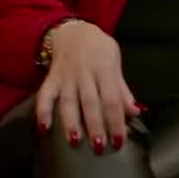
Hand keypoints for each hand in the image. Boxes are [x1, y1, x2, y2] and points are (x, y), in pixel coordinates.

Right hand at [34, 20, 139, 153]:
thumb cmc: (99, 50)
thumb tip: (136, 111)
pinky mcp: (50, 79)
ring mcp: (66, 77)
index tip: (119, 140)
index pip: (112, 100)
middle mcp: (84, 75)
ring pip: (68, 102)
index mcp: (104, 71)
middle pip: (91, 103)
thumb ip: (122, 89)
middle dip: (95, 126)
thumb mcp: (115, 64)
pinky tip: (43, 128)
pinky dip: (42, 111)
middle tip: (99, 147)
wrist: (74, 31)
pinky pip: (44, 96)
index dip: (116, 121)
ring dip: (70, 122)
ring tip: (74, 141)